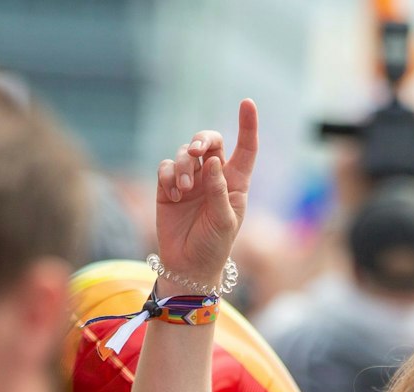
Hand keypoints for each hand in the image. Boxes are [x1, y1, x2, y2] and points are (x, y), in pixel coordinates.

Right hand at [154, 99, 258, 291]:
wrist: (187, 266)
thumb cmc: (213, 246)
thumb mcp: (223, 221)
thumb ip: (218, 190)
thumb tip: (213, 160)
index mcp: (235, 182)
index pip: (245, 148)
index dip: (247, 125)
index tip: (247, 102)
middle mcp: (213, 176)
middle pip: (209, 141)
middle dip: (202, 140)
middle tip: (198, 151)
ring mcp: (190, 180)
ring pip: (185, 153)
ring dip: (183, 166)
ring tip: (183, 189)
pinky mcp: (168, 187)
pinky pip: (166, 167)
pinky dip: (167, 176)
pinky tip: (172, 194)